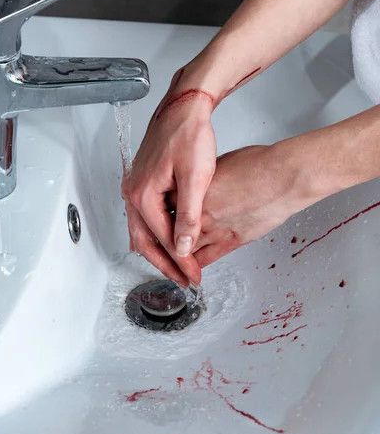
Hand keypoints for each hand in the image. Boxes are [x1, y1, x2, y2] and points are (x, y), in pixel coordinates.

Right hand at [122, 70, 216, 286]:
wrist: (185, 107)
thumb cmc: (190, 134)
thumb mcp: (196, 177)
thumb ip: (189, 215)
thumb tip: (184, 247)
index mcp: (143, 194)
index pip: (162, 240)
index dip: (180, 261)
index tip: (194, 275)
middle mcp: (133, 192)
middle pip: (144, 240)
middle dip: (165, 262)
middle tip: (184, 279)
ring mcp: (135, 186)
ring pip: (143, 230)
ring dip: (160, 249)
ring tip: (178, 265)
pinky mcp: (142, 180)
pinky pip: (145, 216)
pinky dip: (157, 232)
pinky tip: (169, 238)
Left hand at [168, 143, 318, 267]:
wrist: (280, 177)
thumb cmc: (256, 164)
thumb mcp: (220, 164)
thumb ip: (204, 179)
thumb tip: (199, 182)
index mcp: (192, 190)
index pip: (164, 205)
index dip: (157, 212)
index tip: (153, 215)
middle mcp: (198, 212)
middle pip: (168, 230)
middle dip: (160, 237)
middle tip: (152, 243)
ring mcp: (213, 229)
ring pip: (183, 249)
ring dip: (175, 256)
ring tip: (168, 260)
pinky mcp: (230, 241)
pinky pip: (205, 259)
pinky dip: (195, 266)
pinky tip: (190, 269)